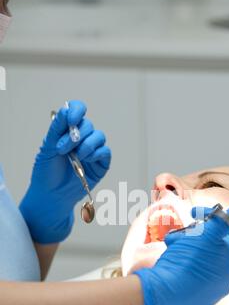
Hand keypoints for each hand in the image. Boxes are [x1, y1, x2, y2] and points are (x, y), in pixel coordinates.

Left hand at [20, 100, 110, 243]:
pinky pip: (104, 152)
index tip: (71, 119)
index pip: (76, 111)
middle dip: (76, 135)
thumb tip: (66, 109)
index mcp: (67, 131)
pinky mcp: (101, 164)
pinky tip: (86, 160)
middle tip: (63, 148)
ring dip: (87, 144)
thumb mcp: (47, 148)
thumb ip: (57, 129)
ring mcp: (92, 151)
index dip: (77, 110)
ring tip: (77, 156)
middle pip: (88, 125)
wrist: (51, 196)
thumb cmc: (46, 172)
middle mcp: (81, 139)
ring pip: (98, 136)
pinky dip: (96, 153)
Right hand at [134, 202, 228, 304]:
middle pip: (211, 244)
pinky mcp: (197, 299)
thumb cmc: (187, 262)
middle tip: (180, 235)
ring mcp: (212, 289)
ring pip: (200, 258)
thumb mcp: (208, 234)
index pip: (225, 229)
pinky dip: (182, 265)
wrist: (165, 295)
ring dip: (185, 247)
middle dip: (194, 235)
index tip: (193, 213)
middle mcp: (226, 274)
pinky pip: (191, 274)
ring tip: (172, 248)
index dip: (209, 218)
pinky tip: (172, 265)